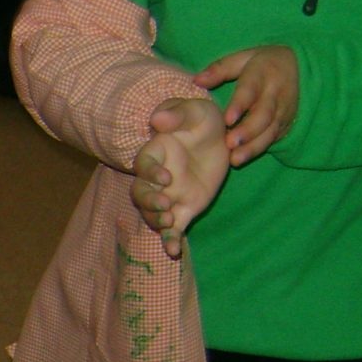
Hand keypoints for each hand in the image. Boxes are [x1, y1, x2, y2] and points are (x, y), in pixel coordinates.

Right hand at [133, 96, 228, 254]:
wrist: (221, 138)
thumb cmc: (203, 120)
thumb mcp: (196, 110)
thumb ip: (177, 114)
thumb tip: (157, 121)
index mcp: (155, 153)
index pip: (144, 166)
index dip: (150, 174)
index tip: (166, 177)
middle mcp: (157, 178)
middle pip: (140, 195)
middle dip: (149, 202)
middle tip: (165, 204)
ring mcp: (169, 196)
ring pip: (152, 214)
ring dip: (157, 221)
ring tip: (170, 221)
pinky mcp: (184, 209)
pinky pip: (172, 229)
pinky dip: (170, 241)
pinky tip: (174, 251)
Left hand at [191, 46, 297, 165]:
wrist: (297, 68)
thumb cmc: (261, 64)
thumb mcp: (243, 58)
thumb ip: (220, 69)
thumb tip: (197, 80)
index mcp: (262, 74)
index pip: (251, 90)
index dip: (240, 105)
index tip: (228, 119)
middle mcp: (275, 93)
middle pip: (263, 115)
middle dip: (248, 131)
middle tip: (230, 144)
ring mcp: (282, 110)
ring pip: (269, 131)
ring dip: (252, 146)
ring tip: (235, 159)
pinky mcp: (284, 124)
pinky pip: (272, 138)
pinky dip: (257, 149)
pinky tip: (241, 159)